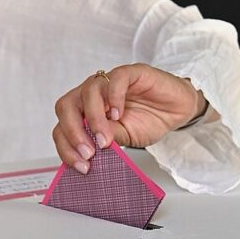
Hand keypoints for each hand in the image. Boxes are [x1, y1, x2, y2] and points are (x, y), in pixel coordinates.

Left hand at [53, 63, 205, 173]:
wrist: (176, 111)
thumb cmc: (148, 121)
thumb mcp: (124, 138)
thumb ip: (105, 140)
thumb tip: (88, 152)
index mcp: (85, 111)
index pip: (63, 126)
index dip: (67, 146)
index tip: (81, 165)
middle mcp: (92, 95)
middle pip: (66, 106)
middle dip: (72, 132)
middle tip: (88, 153)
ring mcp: (109, 82)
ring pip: (88, 91)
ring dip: (93, 119)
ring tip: (106, 140)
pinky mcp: (129, 73)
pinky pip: (115, 79)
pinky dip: (114, 98)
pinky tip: (119, 115)